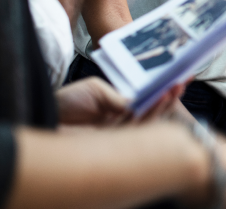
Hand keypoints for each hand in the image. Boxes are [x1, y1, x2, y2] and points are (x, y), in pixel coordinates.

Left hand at [56, 78, 187, 125]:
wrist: (44, 115)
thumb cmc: (65, 102)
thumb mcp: (96, 90)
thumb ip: (118, 98)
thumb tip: (137, 104)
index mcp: (116, 108)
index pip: (143, 100)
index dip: (161, 91)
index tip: (177, 78)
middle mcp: (119, 121)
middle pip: (149, 112)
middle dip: (167, 98)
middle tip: (181, 83)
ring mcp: (115, 134)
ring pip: (146, 122)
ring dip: (161, 105)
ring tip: (173, 90)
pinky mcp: (110, 145)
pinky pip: (134, 132)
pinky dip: (147, 117)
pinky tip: (156, 105)